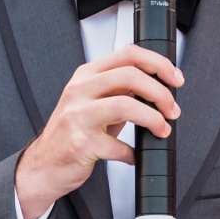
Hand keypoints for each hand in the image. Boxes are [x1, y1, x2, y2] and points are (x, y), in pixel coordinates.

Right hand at [15, 47, 183, 218]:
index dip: (158, 63)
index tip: (175, 79)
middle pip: (131, 75)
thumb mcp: (92, 101)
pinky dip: (133, 153)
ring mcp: (78, 116)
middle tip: (172, 110)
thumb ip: (119, 89)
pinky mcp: (81, 143)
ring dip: (153, 119)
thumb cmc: (71, 132)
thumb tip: (157, 85)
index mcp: (86, 75)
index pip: (128, 54)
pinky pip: (118, 146)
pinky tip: (134, 156)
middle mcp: (80, 90)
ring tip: (161, 130)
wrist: (44, 164)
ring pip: (126, 105)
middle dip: (161, 93)